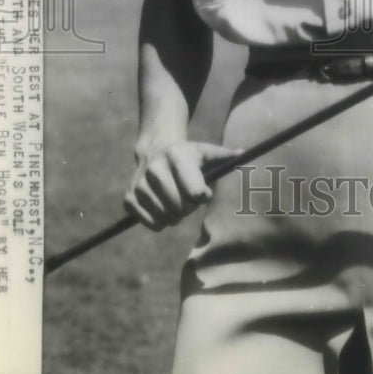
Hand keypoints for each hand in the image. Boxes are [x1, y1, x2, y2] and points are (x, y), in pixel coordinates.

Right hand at [124, 140, 242, 230]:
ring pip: (166, 218)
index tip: (202, 191)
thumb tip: (243, 152)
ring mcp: (139, 184)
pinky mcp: (129, 198)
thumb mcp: (206, 152)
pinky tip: (162, 207)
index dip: (202, 195)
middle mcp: (155, 168)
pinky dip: (161, 222)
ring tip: (175, 201)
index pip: (195, 192)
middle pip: (181, 208)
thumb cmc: (189, 155)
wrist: (155, 150)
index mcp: (176, 155)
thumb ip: (225, 155)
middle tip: (188, 198)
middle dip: (189, 207)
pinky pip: (152, 224)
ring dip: (176, 216)